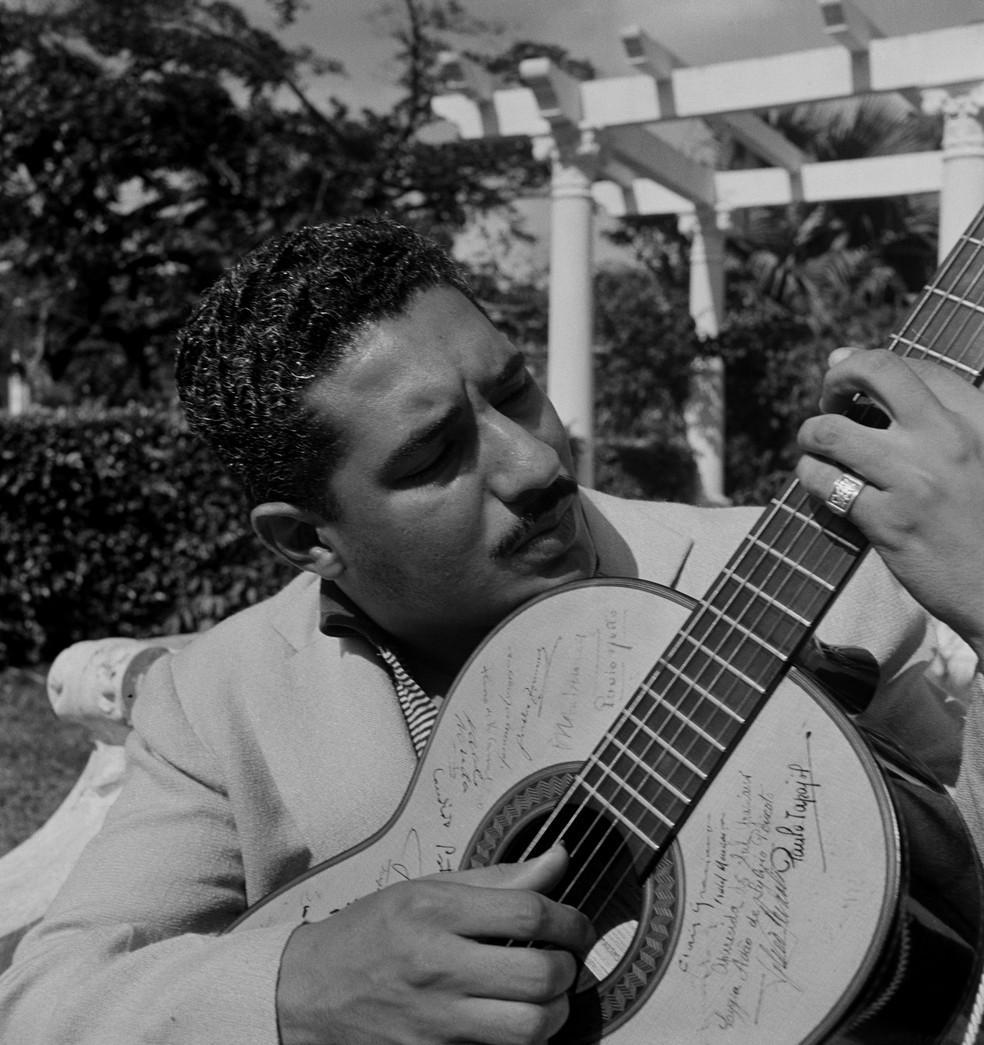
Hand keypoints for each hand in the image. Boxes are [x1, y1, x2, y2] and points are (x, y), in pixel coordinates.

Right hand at [276, 845, 594, 1044]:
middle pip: (539, 975)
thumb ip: (500, 878)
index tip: (577, 925)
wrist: (308, 992)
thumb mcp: (427, 888)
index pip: (529, 912)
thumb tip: (558, 859)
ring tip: (546, 995)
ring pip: (530, 1028)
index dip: (570, 919)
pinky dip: (521, 1040)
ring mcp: (434, 1021)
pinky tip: (514, 1019)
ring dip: (554, 1012)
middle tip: (565, 960)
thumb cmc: (370, 934)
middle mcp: (436, 966)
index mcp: (434, 911)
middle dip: (569, 968)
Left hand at [796, 347, 983, 661]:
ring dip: (810, 435)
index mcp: (978, 418)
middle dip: (837, 379)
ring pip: (831, 431)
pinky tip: (820, 484)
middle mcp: (949, 439)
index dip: (865, 367)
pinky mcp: (889, 522)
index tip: (853, 389)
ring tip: (816, 449)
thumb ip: (923, 408)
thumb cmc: (980, 519)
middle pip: (874, 371)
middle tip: (829, 402)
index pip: (908, 365)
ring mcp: (916, 480)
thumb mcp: (977, 453)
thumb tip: (838, 355)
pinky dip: (810, 477)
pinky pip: (824, 483)